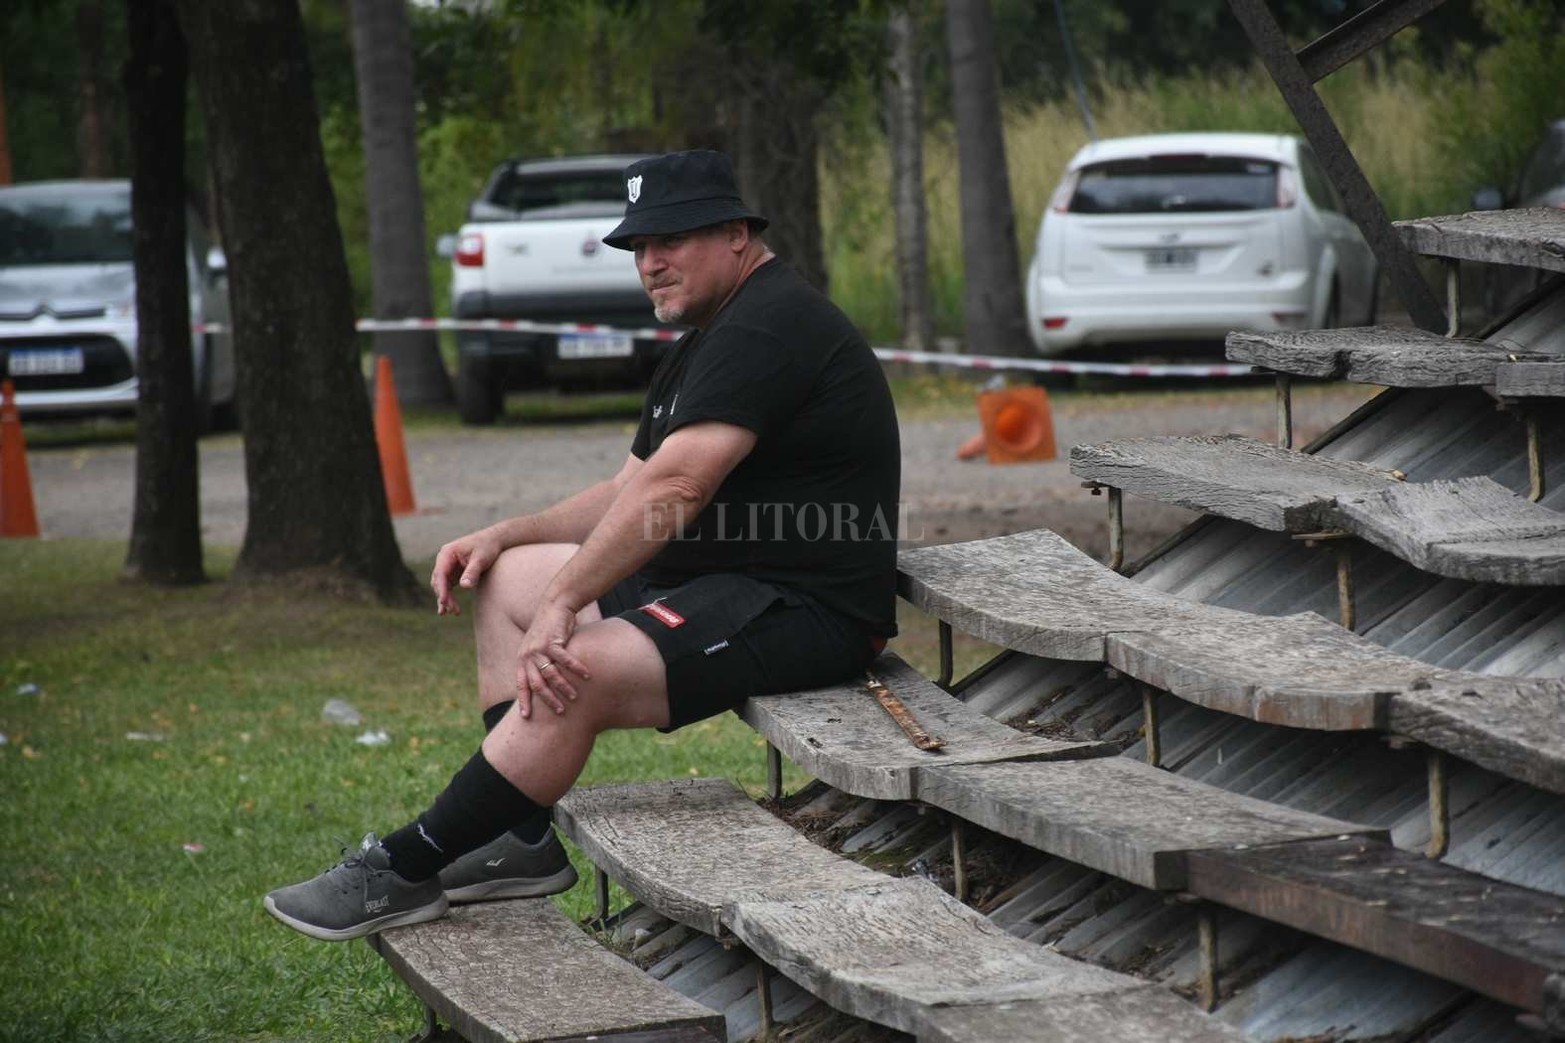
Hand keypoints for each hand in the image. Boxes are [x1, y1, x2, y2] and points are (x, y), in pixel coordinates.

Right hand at [431, 528, 504, 615]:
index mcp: (447, 553)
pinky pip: (448, 587)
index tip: (444, 601)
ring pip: (442, 586)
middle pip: (439, 581)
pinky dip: (449, 597)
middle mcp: (444, 559)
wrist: (494, 540)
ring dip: (446, 599)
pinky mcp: (453, 573)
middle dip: (444, 596)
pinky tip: (451, 609)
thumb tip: (464, 586)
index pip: (440, 573)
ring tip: (454, 612)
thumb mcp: (481, 559)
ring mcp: (447, 566)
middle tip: (453, 610)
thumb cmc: (487, 547)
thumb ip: (472, 571)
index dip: (441, 588)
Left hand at [515, 600, 590, 717]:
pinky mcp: (553, 641)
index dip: (523, 701)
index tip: (526, 717)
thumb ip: (540, 664)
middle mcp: (527, 655)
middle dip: (548, 699)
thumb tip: (547, 686)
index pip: (521, 684)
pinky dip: (576, 669)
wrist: (556, 605)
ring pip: (551, 675)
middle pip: (536, 684)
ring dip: (563, 687)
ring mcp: (539, 648)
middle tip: (560, 711)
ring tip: (574, 697)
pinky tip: (586, 676)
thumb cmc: (551, 629)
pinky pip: (565, 660)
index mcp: (522, 659)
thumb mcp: (539, 647)